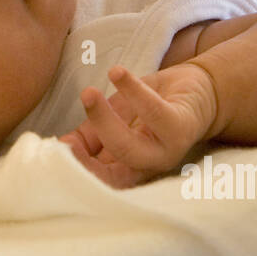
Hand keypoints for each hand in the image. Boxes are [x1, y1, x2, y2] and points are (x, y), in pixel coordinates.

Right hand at [60, 64, 217, 188]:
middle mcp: (149, 165)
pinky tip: (116, 72)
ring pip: (130, 148)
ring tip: (88, 93)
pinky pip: (154, 112)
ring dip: (104, 120)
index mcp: (130, 167)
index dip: (78, 172)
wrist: (199, 88)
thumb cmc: (153, 107)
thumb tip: (61, 146)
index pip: (101, 183)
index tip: (57, 150)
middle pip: (112, 175)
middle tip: (64, 139)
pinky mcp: (182, 125)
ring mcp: (167, 149)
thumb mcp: (114, 119)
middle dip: (84, 159)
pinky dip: (133, 90)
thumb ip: (89, 135)